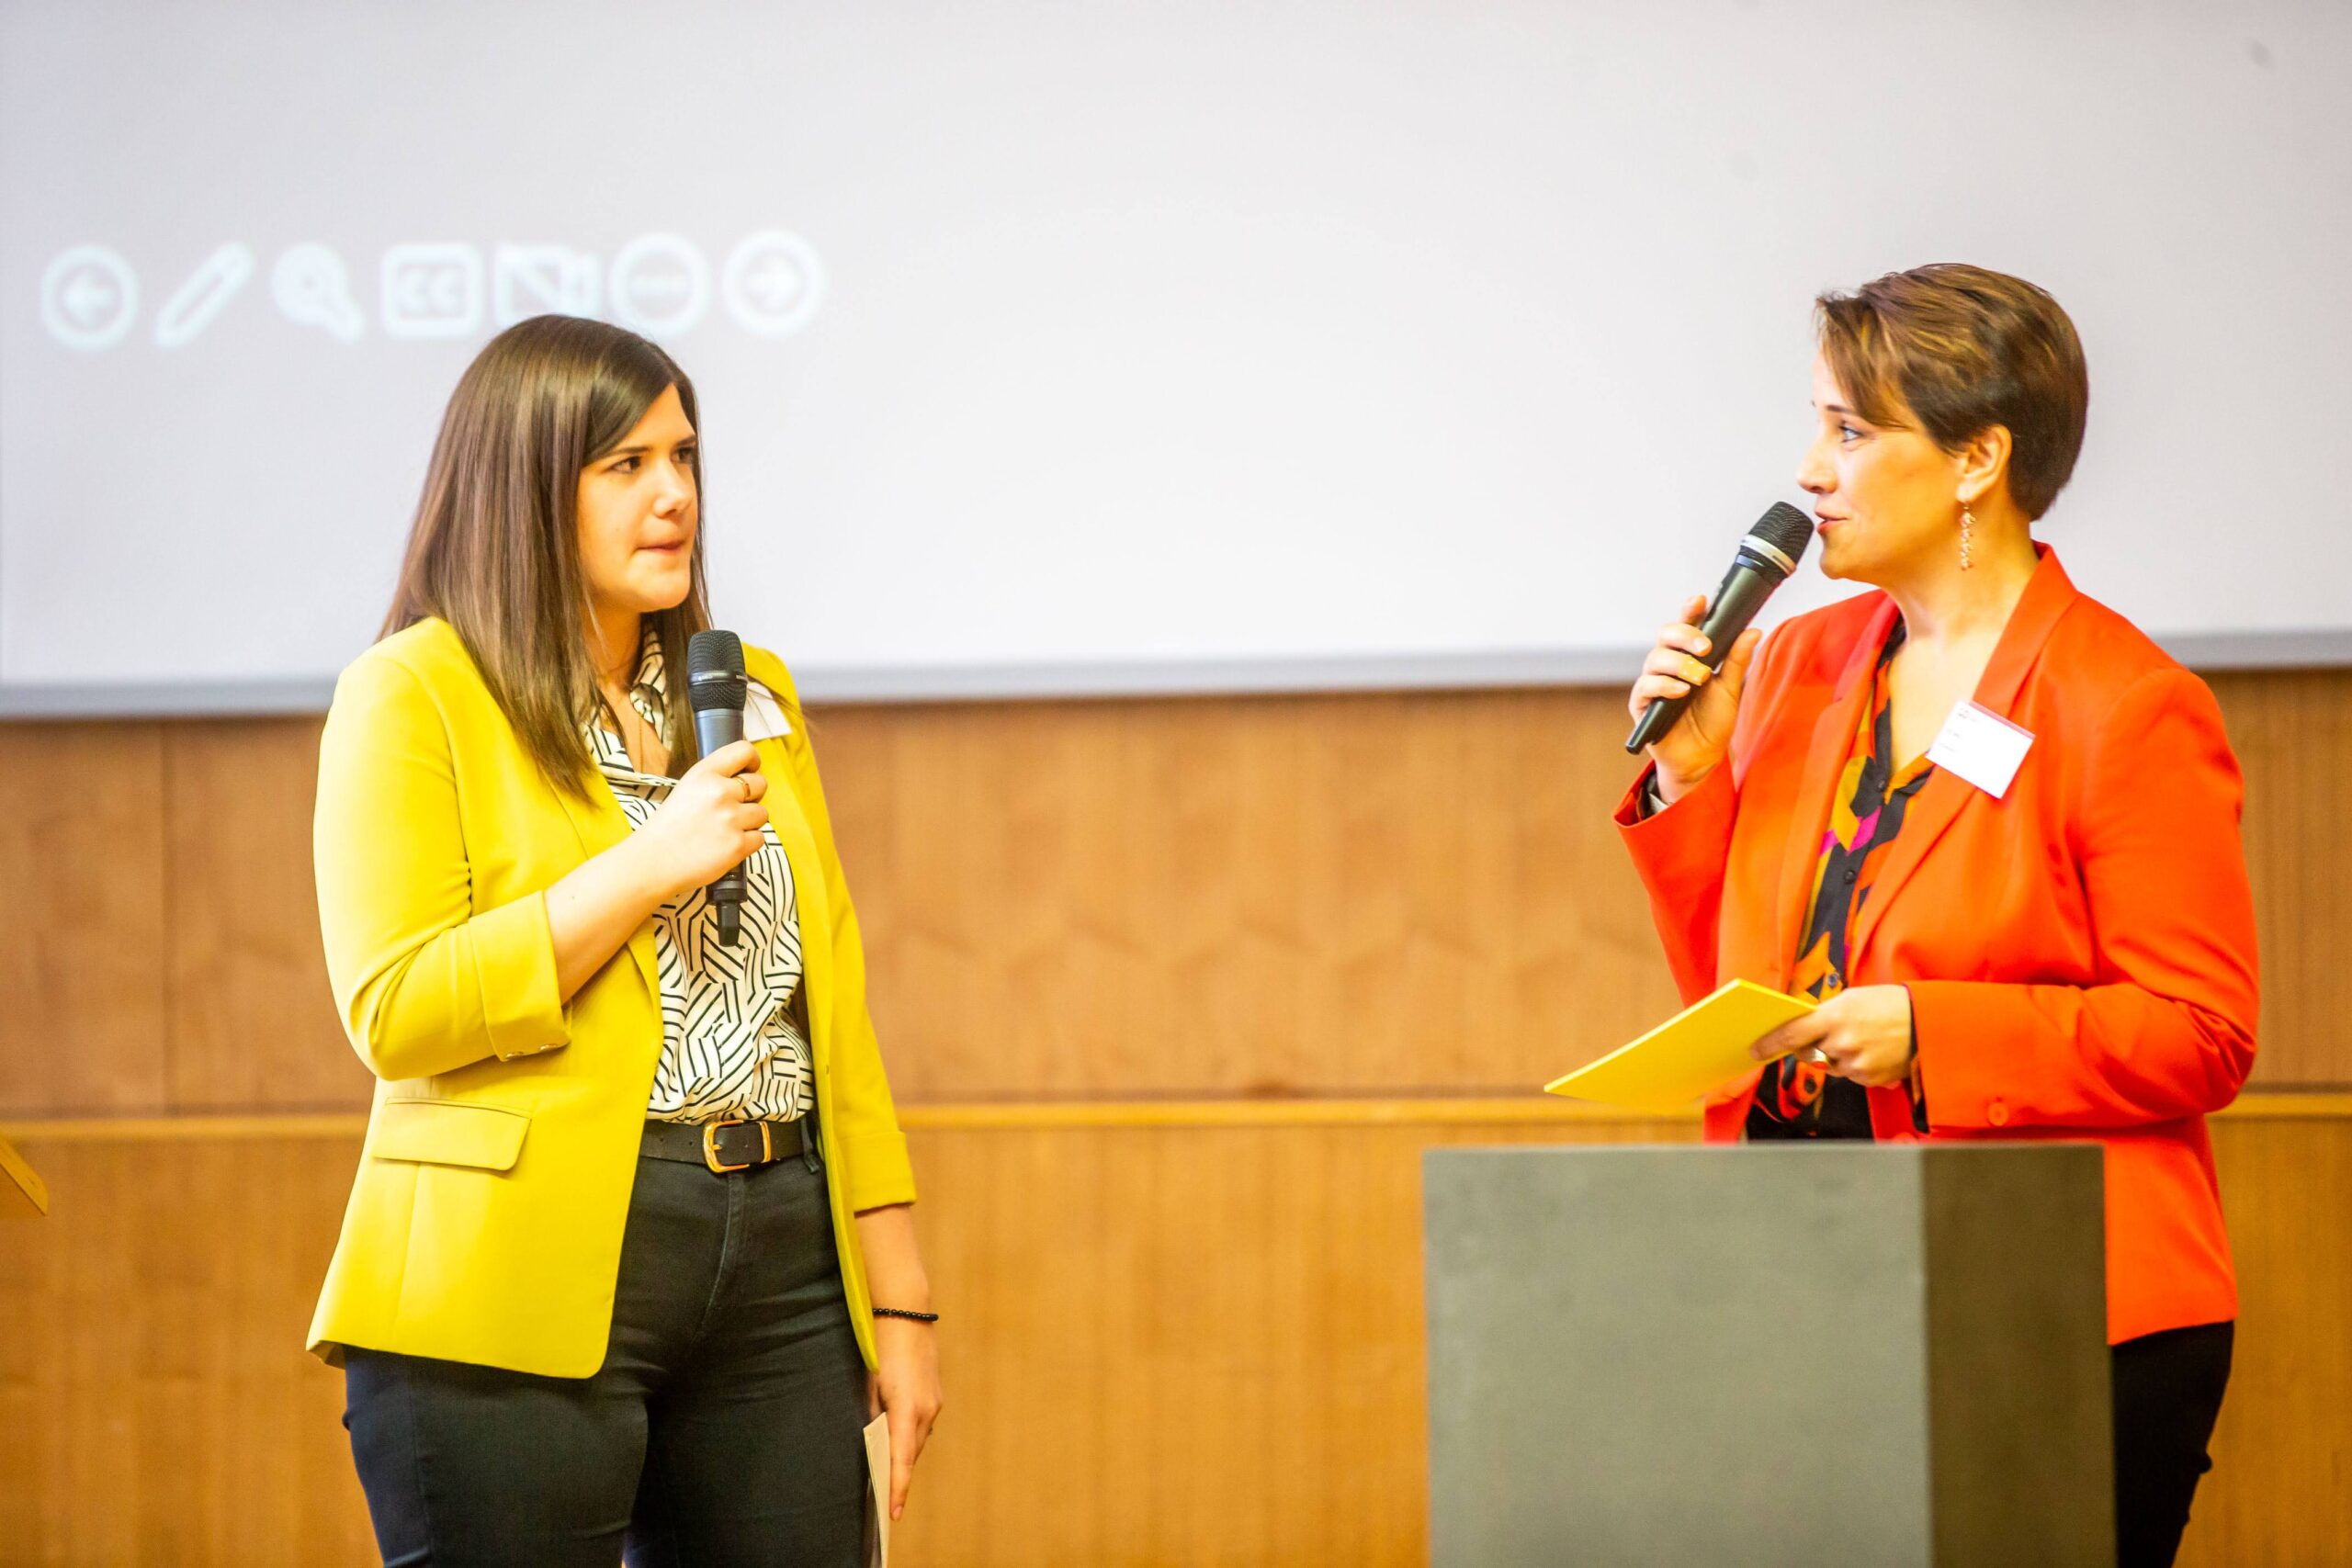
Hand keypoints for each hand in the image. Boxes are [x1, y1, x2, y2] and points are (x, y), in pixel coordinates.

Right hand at [633, 740, 767, 899]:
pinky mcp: (738, 844)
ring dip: (749, 823)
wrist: (651, 863)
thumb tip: (742, 779)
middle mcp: (720, 791)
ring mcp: (731, 818)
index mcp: (704, 774)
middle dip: (753, 797)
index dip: (753, 761)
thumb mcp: (685, 789)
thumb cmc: (666, 830)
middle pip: (760, 783)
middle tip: (734, 809)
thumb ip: (713, 781)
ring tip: (724, 831)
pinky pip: (760, 838)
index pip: (744, 751)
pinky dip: (747, 844)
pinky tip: (726, 846)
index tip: (752, 770)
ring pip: (762, 813)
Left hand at [867, 1316, 942, 1521]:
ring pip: (918, 1438)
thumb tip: (871, 1437)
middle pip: (911, 1453)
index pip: (902, 1459)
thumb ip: (871, 1413)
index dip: (897, 1488)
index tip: (893, 1513)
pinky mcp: (935, 1393)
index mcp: (907, 1409)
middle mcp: (927, 1410)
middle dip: (898, 1474)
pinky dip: (909, 1435)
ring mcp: (934, 1401)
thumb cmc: (880, 1345)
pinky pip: (922, 1423)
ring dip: (903, 1453)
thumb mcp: (869, 1383)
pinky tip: (897, 1436)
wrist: (906, 1311)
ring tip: (887, 1469)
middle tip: (884, 1498)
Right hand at [1627, 595, 1761, 802]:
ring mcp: (1653, 683)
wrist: (1702, 758)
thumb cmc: (1712, 721)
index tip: (1701, 600)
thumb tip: (1752, 630)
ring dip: (1679, 663)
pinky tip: (1681, 691)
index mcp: (1688, 656)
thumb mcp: (1731, 689)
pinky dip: (1664, 685)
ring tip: (1699, 677)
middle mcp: (1667, 665)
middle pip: (1665, 634)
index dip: (1690, 610)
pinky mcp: (1642, 704)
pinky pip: (1646, 686)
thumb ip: (1737, 660)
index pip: (1686, 625)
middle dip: (1685, 635)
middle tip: (1705, 647)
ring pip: (1655, 658)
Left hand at [1749, 985, 1915, 1088]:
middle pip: (1808, 1052)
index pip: (1791, 1033)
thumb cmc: (1889, 1004)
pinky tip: (1873, 1050)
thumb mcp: (1853, 998)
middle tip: (1830, 1033)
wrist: (1929, 1024)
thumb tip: (1801, 1027)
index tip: (1755, 1050)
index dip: (1770, 1043)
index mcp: (1835, 1016)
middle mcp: (1842, 1043)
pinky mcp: (1869, 1080)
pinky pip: (1849, 1075)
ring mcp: (1855, 1065)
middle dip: (1811, 1045)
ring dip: (1836, 1055)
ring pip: (1829, 1065)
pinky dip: (1854, 1065)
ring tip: (1862, 1038)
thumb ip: (1824, 1014)